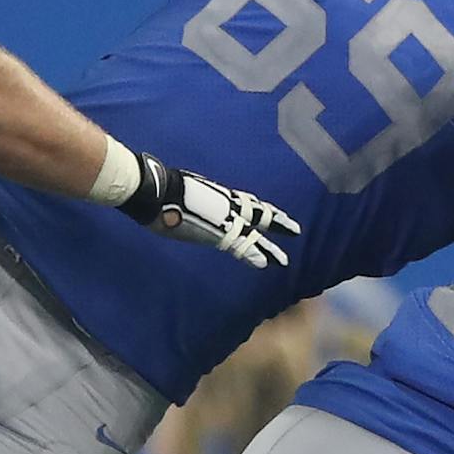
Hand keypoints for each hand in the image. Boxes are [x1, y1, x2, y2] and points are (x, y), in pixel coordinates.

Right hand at [122, 154, 298, 268]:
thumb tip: (187, 203)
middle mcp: (228, 204)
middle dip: (277, 223)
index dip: (259, 209)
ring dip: (270, 249)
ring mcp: (226, 218)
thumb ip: (195, 200)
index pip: (246, 203)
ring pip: (255, 235)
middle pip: (260, 214)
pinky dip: (252, 255)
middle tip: (295, 230)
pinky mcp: (218, 232)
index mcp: (220, 194)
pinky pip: (240, 246)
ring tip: (284, 261)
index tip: (269, 212)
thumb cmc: (162, 188)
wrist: (158, 188)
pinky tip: (265, 264)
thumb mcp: (186, 193)